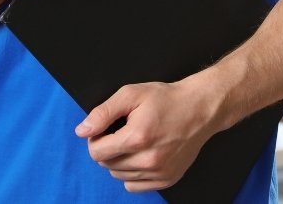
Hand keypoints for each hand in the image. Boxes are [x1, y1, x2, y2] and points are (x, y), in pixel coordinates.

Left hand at [78, 79, 218, 192]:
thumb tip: (82, 131)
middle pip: (107, 165)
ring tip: (134, 143)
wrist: (200, 109)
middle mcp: (148, 160)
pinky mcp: (167, 179)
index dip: (95, 139)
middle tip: (121, 133)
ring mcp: (159, 172)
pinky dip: (132, 174)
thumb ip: (103, 113)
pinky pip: (135, 187)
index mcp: (136, 138)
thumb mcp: (130, 94)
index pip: (97, 152)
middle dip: (107, 149)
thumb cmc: (166, 99)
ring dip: (120, 161)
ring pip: (119, 176)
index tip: (105, 130)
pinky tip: (141, 156)